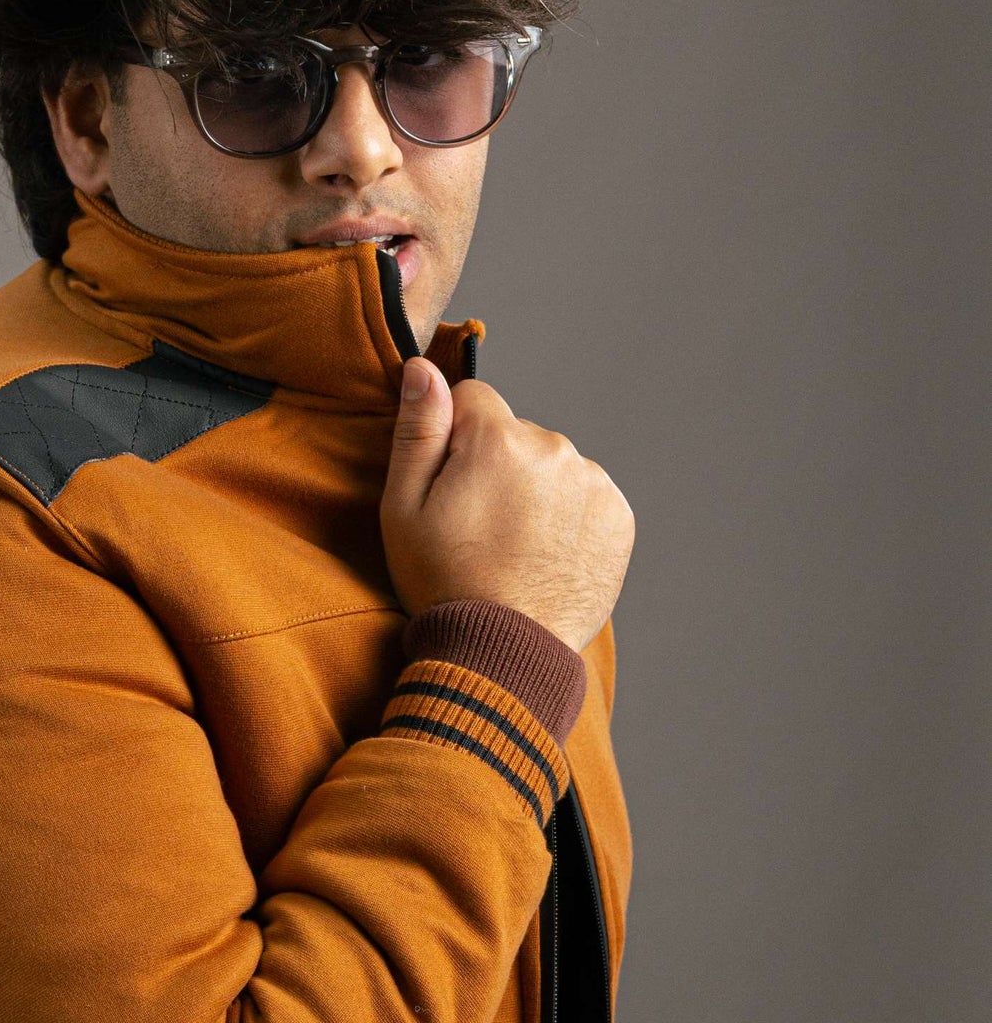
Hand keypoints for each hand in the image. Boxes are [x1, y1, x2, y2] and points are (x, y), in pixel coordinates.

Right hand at [380, 360, 634, 652]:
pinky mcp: (618, 517)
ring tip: (514, 548)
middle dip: (497, 466)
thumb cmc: (445, 583)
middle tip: (480, 528)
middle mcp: (555, 449)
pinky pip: (585, 497)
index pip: (473, 398)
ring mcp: (593, 483)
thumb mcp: (404, 508)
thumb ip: (417, 431)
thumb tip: (422, 368)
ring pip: (553, 465)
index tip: (450, 487)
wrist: (505, 654)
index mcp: (498, 440)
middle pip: (516, 435)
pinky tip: (544, 556)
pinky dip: (567, 518)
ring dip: (535, 492)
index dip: (453, 439)